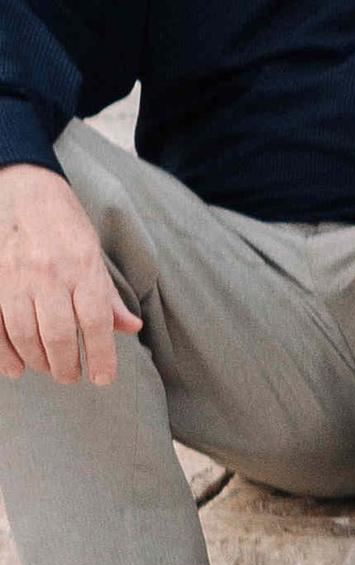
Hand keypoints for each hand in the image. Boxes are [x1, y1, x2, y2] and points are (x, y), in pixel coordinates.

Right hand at [0, 162, 141, 386]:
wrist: (23, 187)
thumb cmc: (64, 221)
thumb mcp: (94, 251)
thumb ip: (108, 294)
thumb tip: (131, 327)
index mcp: (82, 267)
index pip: (95, 322)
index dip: (100, 356)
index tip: (103, 377)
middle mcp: (49, 274)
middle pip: (57, 334)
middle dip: (66, 365)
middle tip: (71, 376)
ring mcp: (15, 278)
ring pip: (25, 334)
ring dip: (38, 361)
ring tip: (49, 369)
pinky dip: (4, 352)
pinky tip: (16, 368)